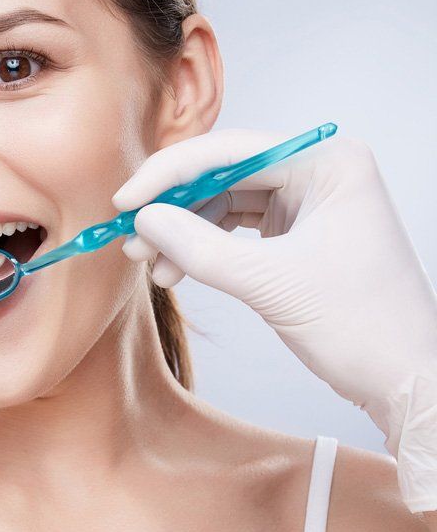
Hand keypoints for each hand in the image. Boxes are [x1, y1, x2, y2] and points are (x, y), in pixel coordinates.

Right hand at [113, 128, 436, 512]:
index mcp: (329, 162)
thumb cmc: (362, 326)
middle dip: (173, 209)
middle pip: (222, 174)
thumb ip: (201, 248)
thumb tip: (144, 220)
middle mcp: (318, 171)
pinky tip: (174, 271)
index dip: (170, 174)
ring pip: (222, 203)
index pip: (230, 151)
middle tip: (132, 238)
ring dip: (181, 233)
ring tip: (149, 264)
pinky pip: (234, 229)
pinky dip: (201, 249)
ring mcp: (307, 202)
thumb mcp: (271, 284)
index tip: (125, 202)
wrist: (405, 380)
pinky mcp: (296, 233)